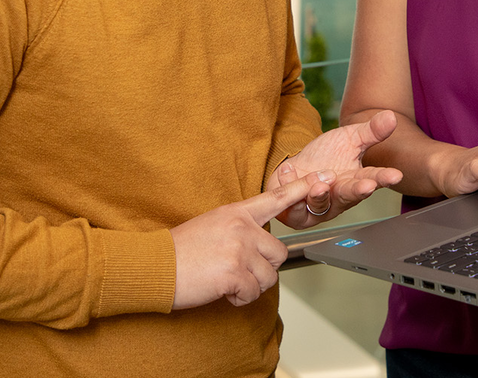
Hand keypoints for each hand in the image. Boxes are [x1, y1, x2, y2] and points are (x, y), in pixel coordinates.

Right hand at [169, 174, 320, 308]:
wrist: (154, 266)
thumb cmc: (180, 251)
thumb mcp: (212, 225)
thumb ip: (239, 228)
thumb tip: (259, 244)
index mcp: (236, 213)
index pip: (275, 199)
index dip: (301, 190)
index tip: (322, 179)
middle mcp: (242, 228)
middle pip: (279, 253)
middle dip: (264, 268)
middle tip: (238, 270)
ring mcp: (239, 249)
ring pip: (269, 276)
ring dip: (251, 285)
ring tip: (225, 279)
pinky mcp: (234, 273)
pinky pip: (253, 293)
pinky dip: (239, 297)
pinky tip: (221, 289)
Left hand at [270, 110, 403, 228]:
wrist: (298, 164)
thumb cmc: (327, 155)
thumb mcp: (350, 137)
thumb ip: (371, 130)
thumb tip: (391, 115)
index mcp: (356, 180)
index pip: (374, 178)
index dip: (384, 177)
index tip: (395, 175)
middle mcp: (340, 196)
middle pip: (351, 195)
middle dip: (359, 191)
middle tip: (367, 186)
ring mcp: (320, 206)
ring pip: (322, 205)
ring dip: (321, 195)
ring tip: (320, 184)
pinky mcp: (298, 213)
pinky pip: (294, 206)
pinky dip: (291, 187)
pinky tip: (289, 171)